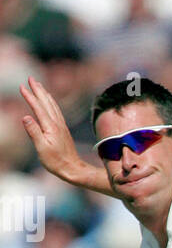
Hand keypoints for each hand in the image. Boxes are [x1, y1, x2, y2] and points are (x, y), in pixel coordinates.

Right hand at [19, 77, 110, 193]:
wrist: (73, 168)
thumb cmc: (56, 161)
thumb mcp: (42, 148)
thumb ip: (33, 132)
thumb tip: (25, 117)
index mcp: (50, 126)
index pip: (38, 107)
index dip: (29, 96)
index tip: (21, 86)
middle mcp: (57, 123)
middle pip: (46, 102)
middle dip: (38, 89)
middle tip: (30, 78)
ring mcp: (61, 125)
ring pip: (52, 105)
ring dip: (45, 94)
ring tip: (39, 85)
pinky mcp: (63, 129)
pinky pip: (56, 110)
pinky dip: (51, 102)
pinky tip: (50, 102)